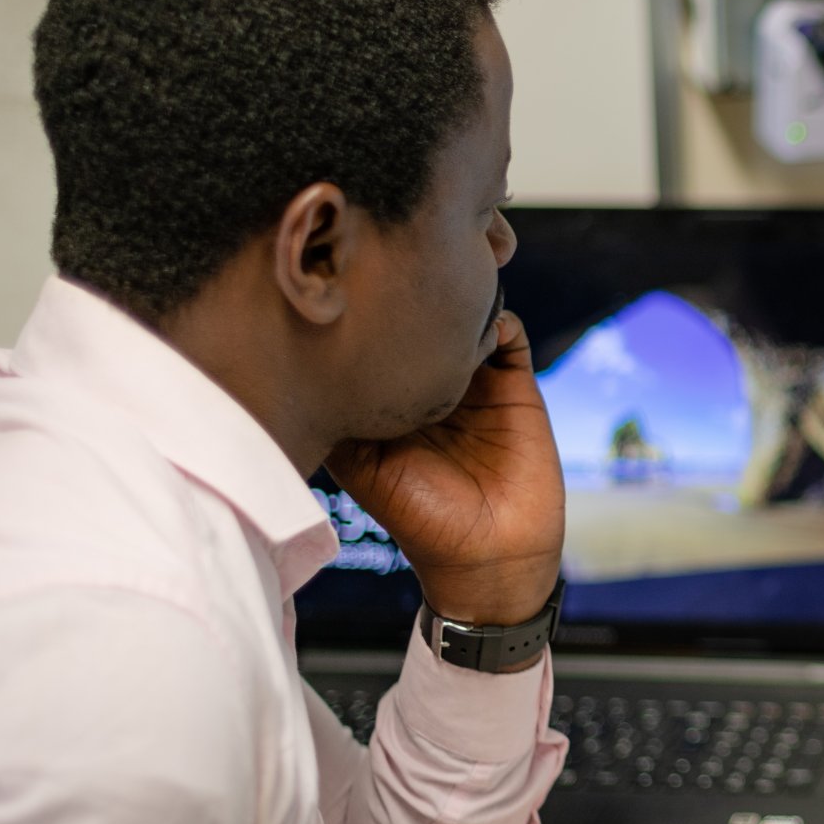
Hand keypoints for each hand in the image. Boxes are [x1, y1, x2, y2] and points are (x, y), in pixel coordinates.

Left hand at [327, 311, 564, 626]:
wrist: (488, 556)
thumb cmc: (419, 520)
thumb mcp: (360, 467)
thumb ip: (339, 420)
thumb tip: (307, 366)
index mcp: (393, 399)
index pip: (380, 339)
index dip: (369, 311)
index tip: (355, 287)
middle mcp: (434, 384)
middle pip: (422, 320)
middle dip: (411, 293)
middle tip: (398, 267)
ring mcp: (476, 382)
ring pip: (467, 319)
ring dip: (458, 298)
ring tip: (440, 285)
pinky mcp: (517, 386)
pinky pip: (512, 336)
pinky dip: (500, 318)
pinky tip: (480, 323)